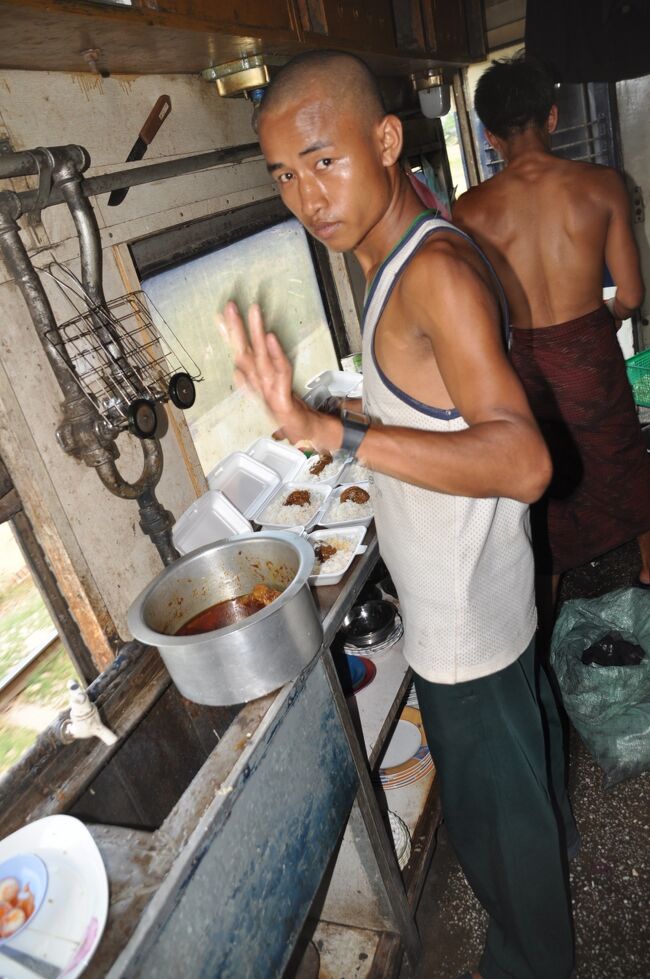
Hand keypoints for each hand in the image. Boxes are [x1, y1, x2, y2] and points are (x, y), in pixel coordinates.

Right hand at [221, 301, 341, 449]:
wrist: (302, 431)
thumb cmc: (287, 412)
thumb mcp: (270, 392)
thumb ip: (252, 381)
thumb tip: (236, 370)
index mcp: (255, 381)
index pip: (239, 353)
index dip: (230, 335)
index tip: (221, 315)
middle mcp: (259, 384)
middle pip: (244, 353)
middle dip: (236, 329)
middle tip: (230, 307)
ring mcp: (269, 391)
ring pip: (260, 357)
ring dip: (255, 333)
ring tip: (253, 312)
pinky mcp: (281, 398)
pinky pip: (280, 371)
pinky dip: (274, 354)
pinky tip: (269, 337)